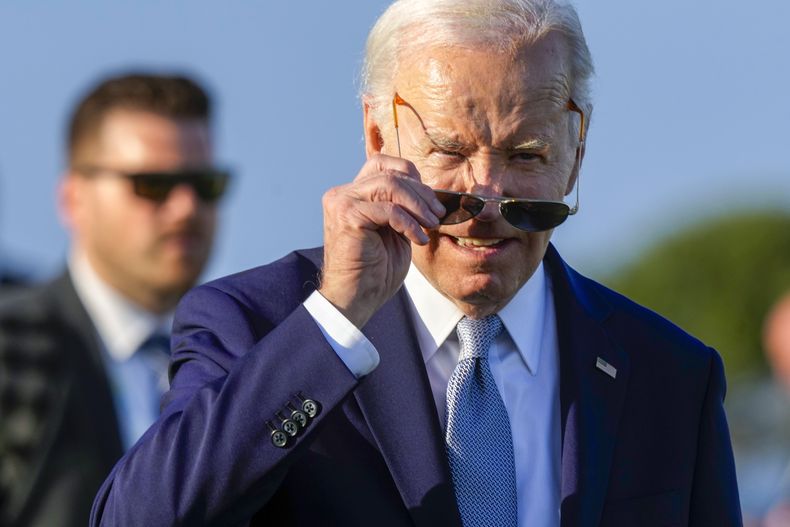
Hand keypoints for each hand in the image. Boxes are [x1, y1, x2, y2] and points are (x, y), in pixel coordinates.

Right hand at [319, 154, 444, 327]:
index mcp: (353, 194)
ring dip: (417, 205)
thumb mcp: (395, 231)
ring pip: (390, 185)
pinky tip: (418, 239)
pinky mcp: (347, 216)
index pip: (382, 164)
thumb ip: (402, 208)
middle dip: (421, 192)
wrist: (357, 298)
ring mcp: (342, 202)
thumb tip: (430, 193)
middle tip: (438, 215)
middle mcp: (343, 194)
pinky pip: (388, 209)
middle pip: (389, 173)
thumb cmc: (376, 271)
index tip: (430, 200)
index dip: (410, 175)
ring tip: (431, 225)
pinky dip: (409, 223)